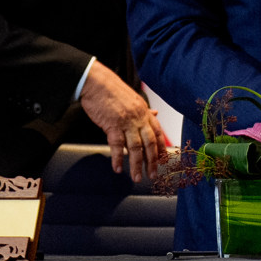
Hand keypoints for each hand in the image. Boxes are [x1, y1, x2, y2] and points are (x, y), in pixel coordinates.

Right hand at [77, 60, 169, 182]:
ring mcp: (127, 122)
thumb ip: (144, 111)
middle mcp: (139, 118)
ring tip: (136, 178)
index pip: (158, 132)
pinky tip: (118, 168)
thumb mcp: (133, 99)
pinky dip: (118, 158)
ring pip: (135, 147)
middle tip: (152, 175)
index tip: (163, 161)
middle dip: (152, 161)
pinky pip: (117, 145)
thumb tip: (156, 115)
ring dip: (137, 165)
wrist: (97, 82)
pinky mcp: (112, 124)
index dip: (161, 148)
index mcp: (144, 112)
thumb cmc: (113, 91)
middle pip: (150, 143)